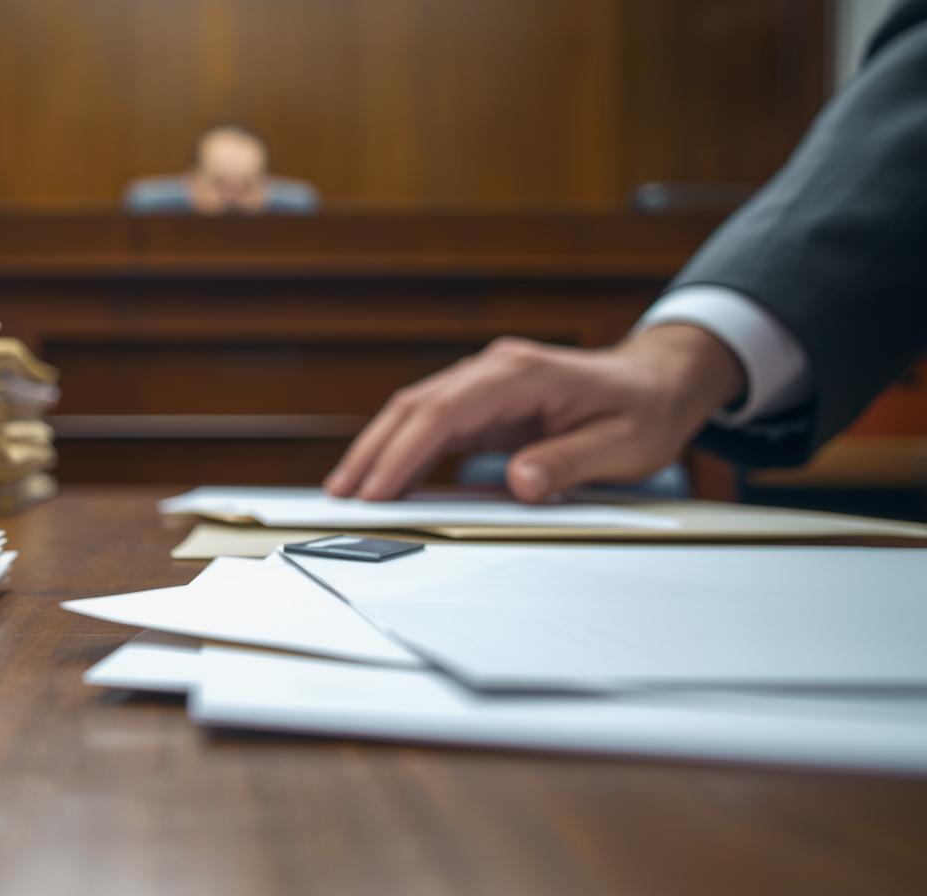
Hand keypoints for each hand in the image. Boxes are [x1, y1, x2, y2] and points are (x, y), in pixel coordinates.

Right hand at [322, 325, 746, 501]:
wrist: (658, 382)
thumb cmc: (644, 411)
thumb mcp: (622, 445)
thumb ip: (567, 463)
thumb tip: (518, 483)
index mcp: (521, 374)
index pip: (444, 411)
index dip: (404, 452)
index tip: (377, 491)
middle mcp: (494, 370)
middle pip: (414, 407)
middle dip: (373, 451)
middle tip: (342, 496)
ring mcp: (486, 383)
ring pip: (415, 411)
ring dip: (379, 449)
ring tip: (348, 491)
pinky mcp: (485, 402)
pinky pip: (433, 423)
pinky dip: (404, 450)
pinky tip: (386, 480)